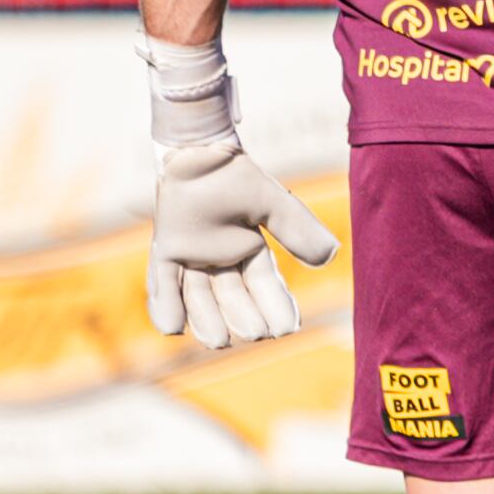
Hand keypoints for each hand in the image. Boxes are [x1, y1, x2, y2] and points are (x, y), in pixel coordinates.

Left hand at [147, 141, 339, 348]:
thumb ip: (298, 231)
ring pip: (198, 296)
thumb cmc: (236, 175)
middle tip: (255, 335)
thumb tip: (330, 257)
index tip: (287, 329)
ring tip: (219, 342)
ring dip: (207, 319)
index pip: (264, 284)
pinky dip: (165, 306)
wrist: (199, 151)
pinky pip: (162, 283)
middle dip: (243, 316)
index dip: (275, 306)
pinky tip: (172, 328)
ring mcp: (191, 255)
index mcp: (248, 249)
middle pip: (231, 296)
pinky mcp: (166, 248)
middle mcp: (220, 258)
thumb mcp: (274, 204)